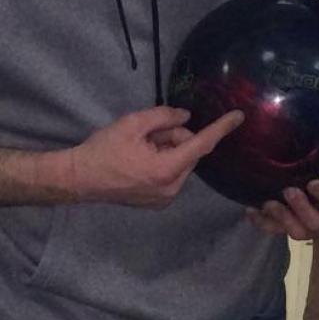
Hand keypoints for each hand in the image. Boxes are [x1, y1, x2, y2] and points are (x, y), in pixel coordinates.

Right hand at [68, 107, 241, 208]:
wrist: (79, 178)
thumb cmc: (103, 149)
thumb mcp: (133, 123)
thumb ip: (164, 117)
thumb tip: (186, 118)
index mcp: (166, 169)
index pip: (201, 144)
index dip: (220, 128)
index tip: (239, 117)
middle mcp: (171, 188)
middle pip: (189, 153)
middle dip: (176, 138)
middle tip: (149, 134)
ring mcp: (165, 199)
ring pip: (181, 164)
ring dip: (168, 151)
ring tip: (140, 148)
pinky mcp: (158, 202)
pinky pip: (172, 175)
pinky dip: (163, 163)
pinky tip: (140, 161)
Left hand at [245, 152, 318, 240]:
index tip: (314, 183)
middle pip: (316, 226)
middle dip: (302, 211)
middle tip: (290, 191)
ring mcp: (308, 228)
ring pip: (295, 232)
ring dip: (281, 219)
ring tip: (270, 203)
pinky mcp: (290, 226)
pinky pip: (274, 229)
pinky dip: (262, 222)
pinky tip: (251, 211)